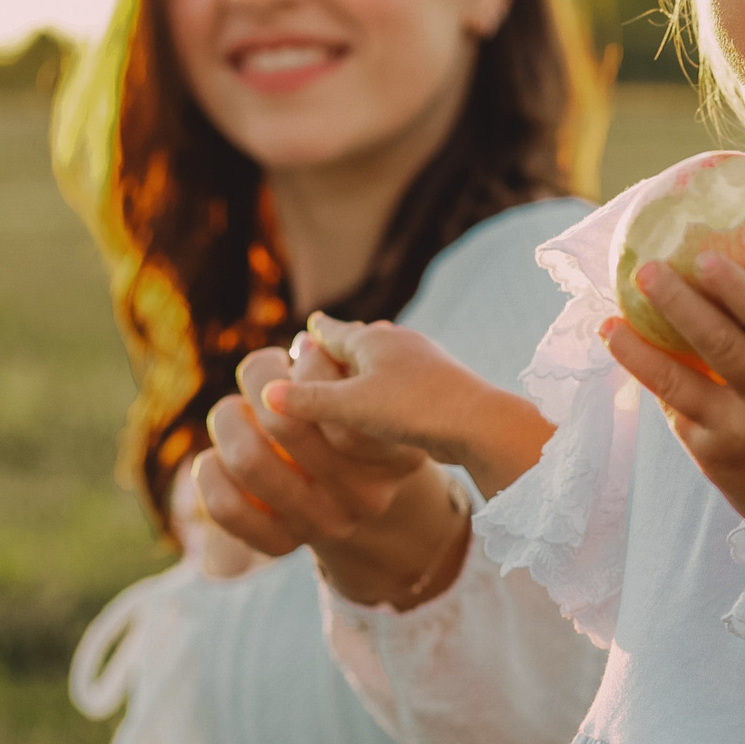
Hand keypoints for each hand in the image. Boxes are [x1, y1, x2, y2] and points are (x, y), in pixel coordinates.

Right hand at [262, 314, 554, 498]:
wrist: (478, 422)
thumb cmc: (413, 409)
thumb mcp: (352, 408)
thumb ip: (309, 402)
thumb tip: (266, 394)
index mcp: (373, 340)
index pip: (334, 330)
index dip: (319, 330)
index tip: (310, 321)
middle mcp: (400, 342)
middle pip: (362, 340)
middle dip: (344, 343)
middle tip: (329, 342)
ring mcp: (424, 361)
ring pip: (386, 359)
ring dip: (369, 364)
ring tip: (360, 368)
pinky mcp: (441, 383)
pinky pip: (404, 378)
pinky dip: (389, 384)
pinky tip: (395, 395)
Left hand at [604, 253, 744, 554]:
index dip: (739, 289)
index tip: (705, 258)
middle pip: (720, 345)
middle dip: (678, 303)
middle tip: (645, 271)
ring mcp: (741, 435)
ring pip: (679, 384)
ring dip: (638, 351)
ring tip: (610, 323)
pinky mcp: (714, 460)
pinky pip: (678, 413)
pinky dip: (656, 383)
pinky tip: (632, 357)